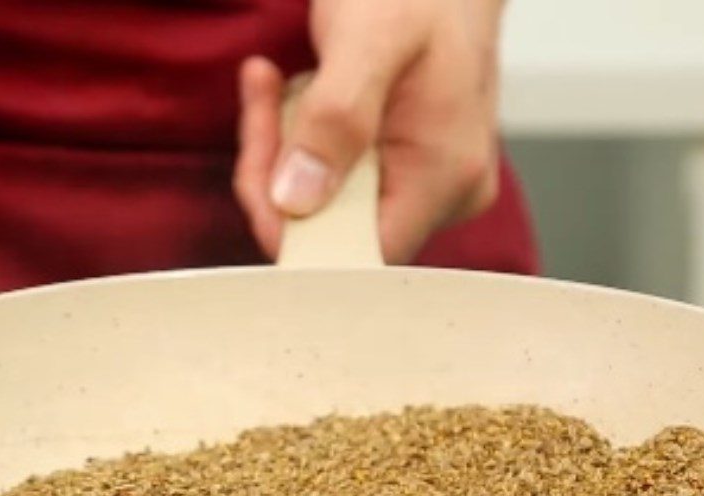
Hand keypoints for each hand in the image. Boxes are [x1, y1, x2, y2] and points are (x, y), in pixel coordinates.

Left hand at [233, 0, 503, 263]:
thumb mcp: (370, 36)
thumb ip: (336, 117)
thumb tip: (298, 200)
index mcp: (445, 174)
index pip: (358, 252)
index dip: (296, 230)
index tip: (258, 164)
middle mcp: (445, 194)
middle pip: (338, 231)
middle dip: (281, 175)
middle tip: (263, 99)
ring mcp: (429, 185)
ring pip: (330, 206)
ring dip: (287, 150)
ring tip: (274, 83)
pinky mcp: (408, 171)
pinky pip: (339, 182)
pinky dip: (304, 144)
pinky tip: (294, 92)